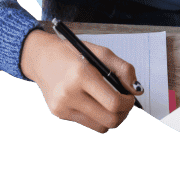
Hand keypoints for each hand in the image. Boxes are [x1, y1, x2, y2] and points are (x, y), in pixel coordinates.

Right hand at [21, 29, 139, 131]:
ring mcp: (62, 107)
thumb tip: (137, 91)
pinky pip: (87, 124)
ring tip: (112, 102)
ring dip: (112, 117)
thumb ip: (123, 70)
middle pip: (109, 120)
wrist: (42, 58)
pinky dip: (97, 117)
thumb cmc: (74, 53)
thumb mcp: (101, 52)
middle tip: (126, 102)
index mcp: (81, 75)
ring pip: (100, 127)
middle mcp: (69, 94)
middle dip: (123, 113)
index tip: (131, 96)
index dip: (128, 102)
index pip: (113, 102)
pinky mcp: (59, 114)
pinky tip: (96, 102)